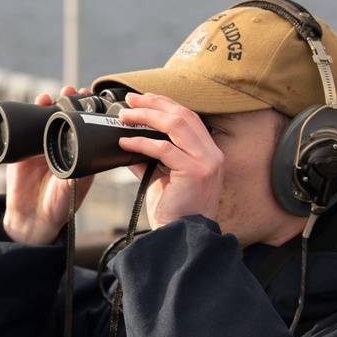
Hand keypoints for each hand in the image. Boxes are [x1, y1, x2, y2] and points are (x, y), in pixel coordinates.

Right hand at [2, 86, 94, 244]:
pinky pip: (23, 129)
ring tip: (49, 96)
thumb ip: (77, 173)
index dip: (86, 110)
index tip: (90, 97)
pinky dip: (27, 114)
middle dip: (67, 101)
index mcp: (78, 153)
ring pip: (43, 119)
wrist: (32, 220)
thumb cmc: (59, 207)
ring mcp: (39, 147)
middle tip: (71, 90)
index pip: (83, 125)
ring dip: (47, 104)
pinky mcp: (22, 151)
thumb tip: (81, 154)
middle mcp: (60, 146)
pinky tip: (32, 105)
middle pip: (63, 117)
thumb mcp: (74, 188)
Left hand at [116, 93, 223, 229]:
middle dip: (154, 103)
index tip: (141, 98)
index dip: (164, 104)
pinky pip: (164, 149)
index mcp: (208, 153)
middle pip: (183, 115)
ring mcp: (206, 163)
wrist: (179, 238)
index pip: (188, 117)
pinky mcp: (195, 173)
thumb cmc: (172, 210)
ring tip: (124, 116)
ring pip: (176, 125)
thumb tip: (127, 141)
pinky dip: (140, 142)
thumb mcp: (161, 178)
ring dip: (146, 116)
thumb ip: (150, 158)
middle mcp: (212, 154)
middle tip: (129, 100)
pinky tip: (124, 142)